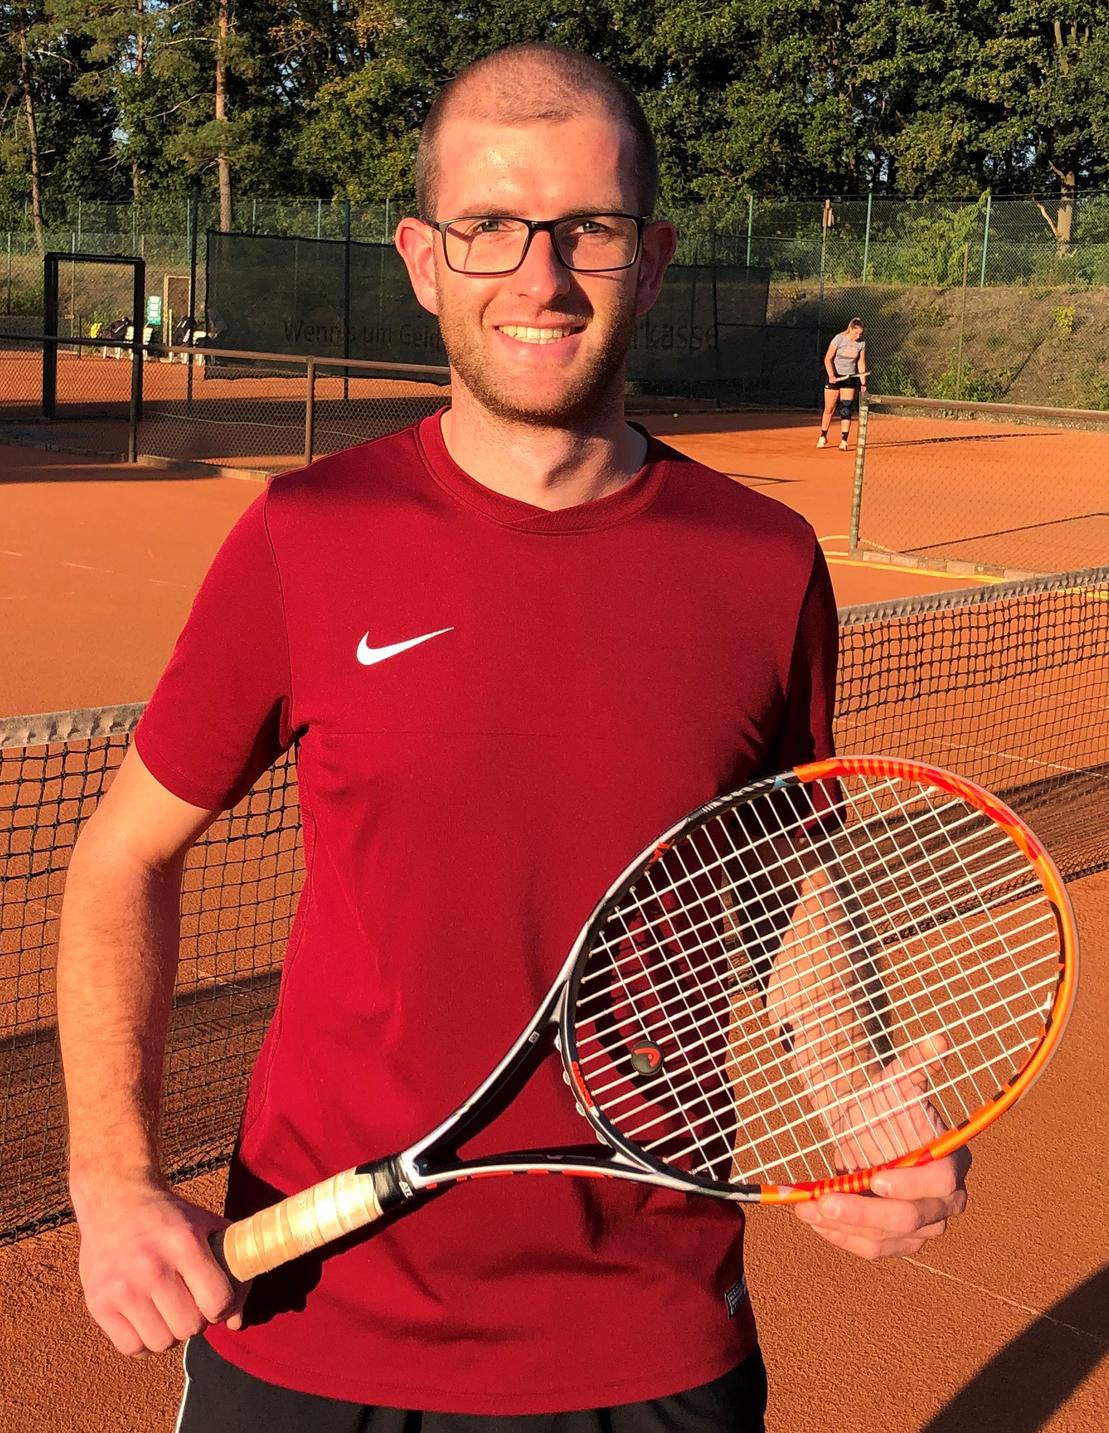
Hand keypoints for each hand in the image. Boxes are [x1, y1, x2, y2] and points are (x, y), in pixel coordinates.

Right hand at [75, 1182, 247, 1354]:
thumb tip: (236, 1323)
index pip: (218, 1302)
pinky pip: (132, 1348)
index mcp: (185, 1243)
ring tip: (166, 1310)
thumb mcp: (207, 1227)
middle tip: (189, 1302)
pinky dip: (143, 1341)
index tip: (216, 1299)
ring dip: (170, 1332)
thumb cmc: (169, 1218)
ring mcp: (122, 1287)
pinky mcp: (98, 1303)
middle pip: (190, 1327)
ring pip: (162, 1343)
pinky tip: (145, 1318)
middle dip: (196, 1319)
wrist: (116, 1199)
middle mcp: (152, 1267)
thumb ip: (231, 1269)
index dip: (224, 1306)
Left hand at [794, 1038, 969, 1258]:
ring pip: (890, 1239)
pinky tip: (812, 1219)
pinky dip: (840, 1236)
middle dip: (866, 1212)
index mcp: (953, 1160)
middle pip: (915, 1219)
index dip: (912, 1183)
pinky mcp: (898, 1241)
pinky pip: (872, 1248)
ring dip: (845, 1226)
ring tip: (806, 1207)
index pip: (941, 1181)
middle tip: (824, 1200)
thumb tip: (939, 1039)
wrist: (869, 1126)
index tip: (877, 1177)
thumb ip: (917, 1063)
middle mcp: (947, 1201)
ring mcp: (924, 1226)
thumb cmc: (887, 1105)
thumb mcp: (897, 1080)